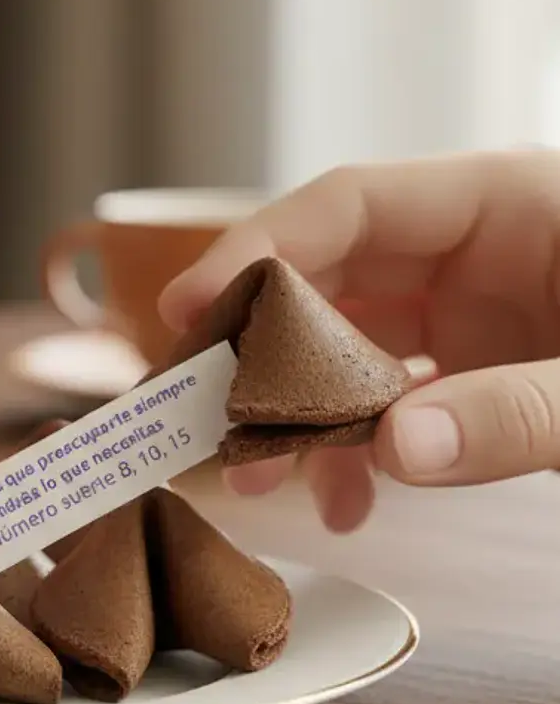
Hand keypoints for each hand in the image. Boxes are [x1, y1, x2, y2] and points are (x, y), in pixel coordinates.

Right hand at [159, 152, 559, 530]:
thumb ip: (517, 412)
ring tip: (256, 477)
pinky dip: (361, 450)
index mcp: (507, 202)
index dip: (258, 247)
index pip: (350, 203)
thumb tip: (396, 448)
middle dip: (262, 346)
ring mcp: (476, 309)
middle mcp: (475, 249)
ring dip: (298, 411)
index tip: (187, 308)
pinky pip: (395, 399)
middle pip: (330, 277)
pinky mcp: (482, 366)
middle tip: (195, 407)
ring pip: (350, 345)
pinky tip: (346, 501)